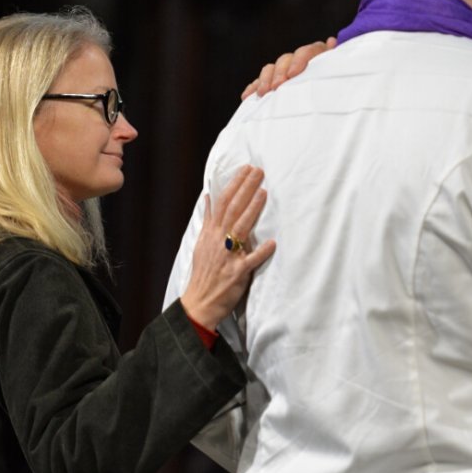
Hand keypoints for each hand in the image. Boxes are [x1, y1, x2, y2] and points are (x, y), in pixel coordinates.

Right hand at [180, 165, 276, 329]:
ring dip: (252, 210)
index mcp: (210, 233)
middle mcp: (218, 241)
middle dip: (246, 189)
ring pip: (240, 229)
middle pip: (232, 209)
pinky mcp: (236, 273)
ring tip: (263, 193)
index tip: (247, 169)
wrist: (199, 303)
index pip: (223, 202)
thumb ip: (208, 220)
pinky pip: (250, 261)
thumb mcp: (201, 243)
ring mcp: (227, 256)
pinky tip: (272, 243)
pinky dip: (260, 252)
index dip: (235, 185)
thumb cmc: (204, 273)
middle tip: (259, 171)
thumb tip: (208, 197)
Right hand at [241, 37, 336, 99]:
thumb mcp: (339, 76)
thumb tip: (332, 40)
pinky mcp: (273, 83)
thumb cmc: (340, 91)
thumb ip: (335, 63)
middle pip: (286, 60)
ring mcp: (285, 71)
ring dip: (264, 81)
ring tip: (263, 94)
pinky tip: (247, 97)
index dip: (299, 61)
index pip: (307, 51)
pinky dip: (253, 88)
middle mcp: (300, 60)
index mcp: (319, 56)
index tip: (293, 75)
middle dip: (279, 73)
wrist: (334, 105)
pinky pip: (260, 83)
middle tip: (276, 88)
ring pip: (271, 69)